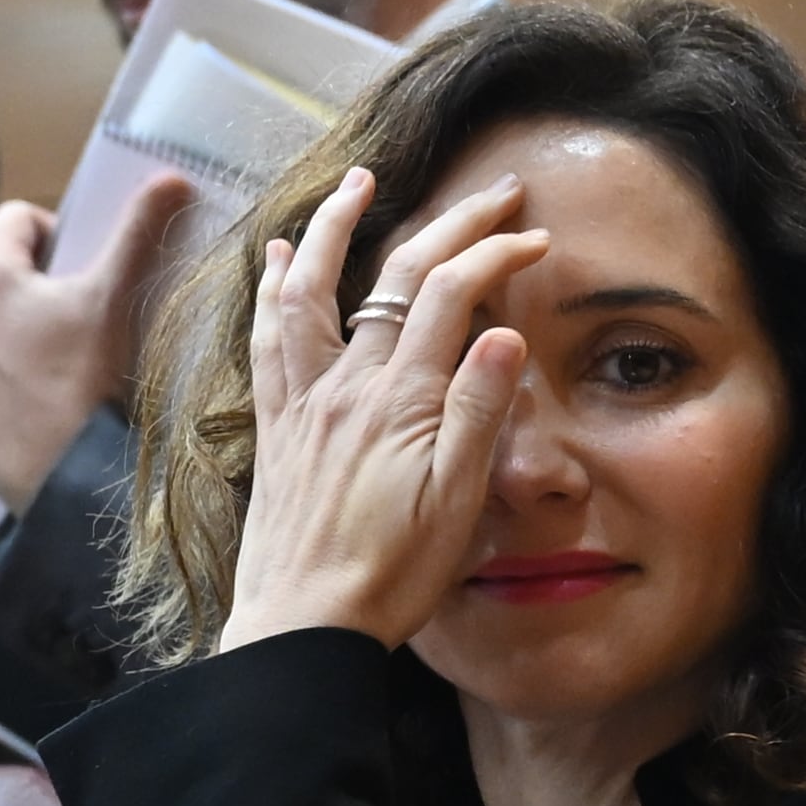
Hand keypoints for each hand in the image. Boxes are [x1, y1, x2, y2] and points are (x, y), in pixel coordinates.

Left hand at [0, 174, 195, 514]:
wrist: (63, 481)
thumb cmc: (87, 387)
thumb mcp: (116, 300)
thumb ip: (138, 232)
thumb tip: (170, 178)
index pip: (18, 219)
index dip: (56, 236)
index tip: (80, 269)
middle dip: (31, 284)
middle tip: (72, 320)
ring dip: (6, 324)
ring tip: (49, 359)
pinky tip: (25, 388)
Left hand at [221, 168, 546, 653]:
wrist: (304, 625)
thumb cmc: (391, 577)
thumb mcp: (457, 503)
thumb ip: (478, 413)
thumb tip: (505, 332)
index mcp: (402, 401)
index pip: (452, 295)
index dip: (497, 255)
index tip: (536, 239)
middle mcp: (348, 385)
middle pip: (398, 274)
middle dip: (453, 222)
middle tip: (496, 192)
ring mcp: (305, 399)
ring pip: (315, 287)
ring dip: (340, 225)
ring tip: (360, 180)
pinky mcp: (276, 423)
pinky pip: (270, 336)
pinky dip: (277, 286)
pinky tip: (282, 256)